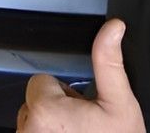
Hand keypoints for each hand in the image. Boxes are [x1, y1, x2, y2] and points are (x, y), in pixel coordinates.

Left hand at [16, 20, 144, 132]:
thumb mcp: (120, 104)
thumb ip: (109, 63)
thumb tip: (113, 27)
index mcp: (46, 110)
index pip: (41, 82)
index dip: (65, 94)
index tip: (82, 111)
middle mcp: (28, 130)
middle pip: (34, 102)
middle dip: (56, 111)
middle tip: (82, 128)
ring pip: (31, 123)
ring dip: (50, 129)